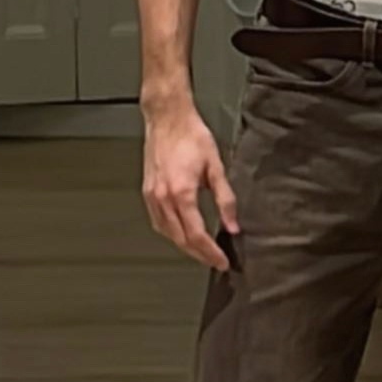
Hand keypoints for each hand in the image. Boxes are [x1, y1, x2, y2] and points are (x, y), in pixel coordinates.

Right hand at [142, 99, 239, 269]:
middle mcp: (163, 197)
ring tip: (202, 252)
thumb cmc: (191, 136)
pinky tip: (182, 234)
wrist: (168, 118)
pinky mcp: (147, 192)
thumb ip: (226, 199)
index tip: (222, 262)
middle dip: (199, 254)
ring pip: (167, 233)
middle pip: (181, 239)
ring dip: (185, 246)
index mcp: (181, 193)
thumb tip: (233, 225)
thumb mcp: (216, 167)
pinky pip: (158, 222)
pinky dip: (171, 233)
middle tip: (215, 262)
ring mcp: (152, 196)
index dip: (210, 253)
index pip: (196, 235)